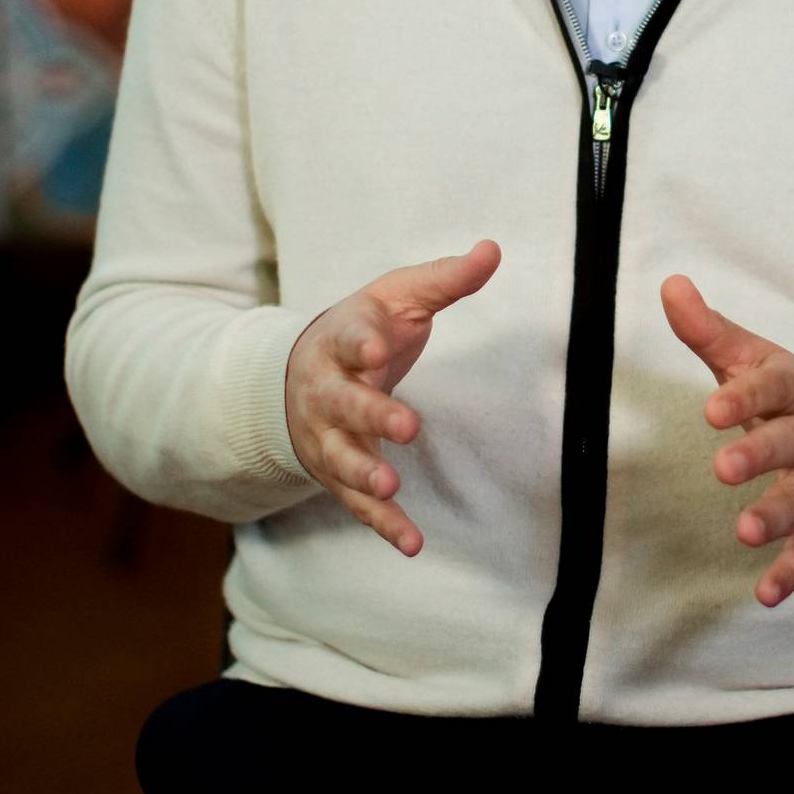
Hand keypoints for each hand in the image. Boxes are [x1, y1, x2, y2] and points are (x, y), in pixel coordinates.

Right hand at [284, 240, 501, 555]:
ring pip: (342, 458)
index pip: (349, 339)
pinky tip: (412, 543)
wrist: (300, 372)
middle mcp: (326, 391)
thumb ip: (445, 279)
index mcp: (341, 340)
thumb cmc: (364, 329)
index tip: (376, 349)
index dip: (361, 344)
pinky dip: (382, 524)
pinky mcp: (336, 473)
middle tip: (405, 426)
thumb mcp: (399, 296)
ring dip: (365, 474)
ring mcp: (327, 436)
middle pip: (344, 405)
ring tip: (392, 488)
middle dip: (371, 416)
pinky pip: (357, 503)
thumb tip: (493, 250)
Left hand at [661, 274, 793, 607]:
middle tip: (724, 467)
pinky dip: (792, 573)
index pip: (772, 387)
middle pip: (793, 442)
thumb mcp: (760, 361)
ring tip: (744, 532)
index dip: (743, 396)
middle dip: (761, 454)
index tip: (711, 408)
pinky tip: (766, 594)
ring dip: (776, 516)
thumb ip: (711, 331)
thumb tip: (669, 285)